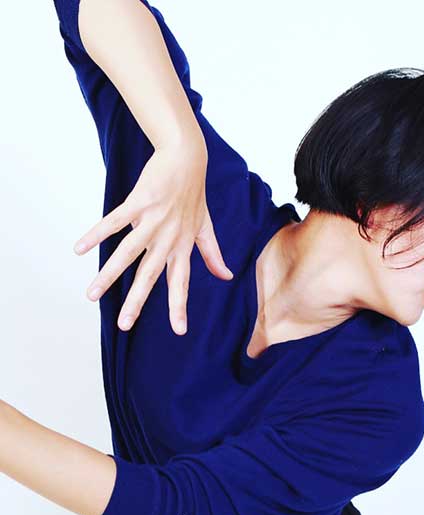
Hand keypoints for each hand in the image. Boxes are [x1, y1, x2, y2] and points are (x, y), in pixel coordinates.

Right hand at [73, 139, 233, 335]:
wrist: (187, 159)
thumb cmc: (194, 194)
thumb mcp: (206, 227)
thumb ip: (213, 254)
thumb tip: (227, 276)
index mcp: (183, 245)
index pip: (181, 281)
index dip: (180, 305)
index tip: (179, 330)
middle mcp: (169, 237)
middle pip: (151, 274)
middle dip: (137, 301)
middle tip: (123, 325)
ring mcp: (154, 220)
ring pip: (129, 252)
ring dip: (109, 274)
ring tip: (91, 294)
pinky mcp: (140, 202)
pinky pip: (115, 221)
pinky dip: (97, 234)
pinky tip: (80, 248)